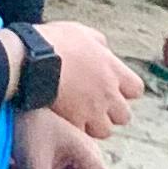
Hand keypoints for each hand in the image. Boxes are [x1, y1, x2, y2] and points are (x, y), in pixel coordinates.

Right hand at [33, 17, 141, 134]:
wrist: (31, 58)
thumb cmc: (54, 41)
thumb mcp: (82, 32)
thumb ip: (99, 44)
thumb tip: (104, 51)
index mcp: (112, 69)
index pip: (136, 89)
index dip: (125, 91)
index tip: (112, 88)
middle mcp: (107, 92)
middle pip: (124, 116)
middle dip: (111, 113)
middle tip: (96, 106)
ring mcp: (92, 109)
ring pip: (105, 131)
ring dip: (95, 125)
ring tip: (80, 116)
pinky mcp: (74, 121)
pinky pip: (82, 135)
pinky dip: (76, 131)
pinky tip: (66, 120)